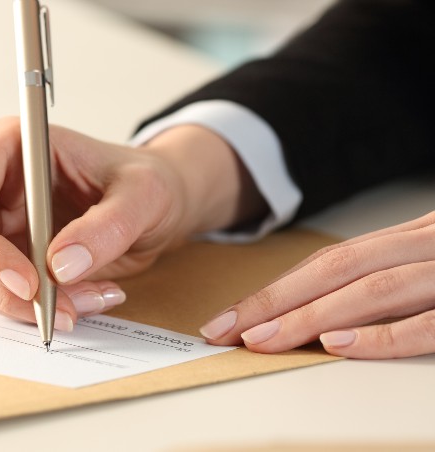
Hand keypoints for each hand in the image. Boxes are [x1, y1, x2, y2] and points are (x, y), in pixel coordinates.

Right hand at [0, 118, 259, 330]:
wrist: (155, 205)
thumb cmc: (147, 182)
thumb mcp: (144, 194)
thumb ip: (107, 226)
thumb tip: (58, 267)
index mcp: (6, 146)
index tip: (27, 282)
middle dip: (8, 289)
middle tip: (62, 311)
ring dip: (31, 303)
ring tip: (92, 296)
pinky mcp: (4, 256)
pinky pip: (3, 295)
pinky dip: (41, 308)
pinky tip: (85, 296)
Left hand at [200, 211, 434, 357]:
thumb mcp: (426, 263)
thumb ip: (382, 278)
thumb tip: (314, 316)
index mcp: (410, 240)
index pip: (330, 262)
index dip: (276, 289)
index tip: (230, 319)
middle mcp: (426, 247)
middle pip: (339, 270)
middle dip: (277, 301)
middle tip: (228, 331)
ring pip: (374, 290)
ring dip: (313, 316)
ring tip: (264, 340)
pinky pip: (428, 323)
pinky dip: (382, 335)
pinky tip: (338, 346)